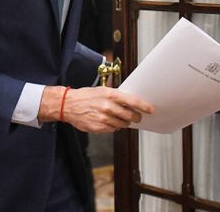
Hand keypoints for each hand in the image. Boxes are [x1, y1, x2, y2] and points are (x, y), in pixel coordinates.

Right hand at [38, 86, 153, 133]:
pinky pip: (113, 130)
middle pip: (130, 116)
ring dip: (123, 123)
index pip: (132, 101)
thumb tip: (132, 103)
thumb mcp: (102, 90)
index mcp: (110, 95)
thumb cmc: (86, 96)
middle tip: (135, 117)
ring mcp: (103, 118)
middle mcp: (108, 106)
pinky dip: (112, 127)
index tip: (150, 109)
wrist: (68, 105)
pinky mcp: (99, 127)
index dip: (144, 106)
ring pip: (122, 125)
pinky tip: (106, 121)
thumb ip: (116, 96)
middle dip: (135, 117)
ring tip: (115, 117)